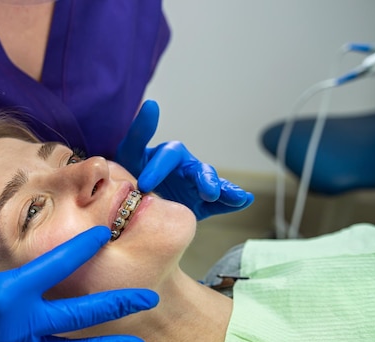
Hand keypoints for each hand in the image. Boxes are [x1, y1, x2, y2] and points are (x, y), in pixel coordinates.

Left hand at [116, 100, 253, 219]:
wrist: (135, 201)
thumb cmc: (132, 171)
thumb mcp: (129, 153)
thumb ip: (139, 132)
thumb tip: (151, 102)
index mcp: (170, 155)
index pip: (168, 157)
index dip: (157, 169)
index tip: (144, 184)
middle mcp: (188, 168)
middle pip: (200, 170)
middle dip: (206, 180)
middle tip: (208, 192)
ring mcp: (197, 187)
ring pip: (214, 185)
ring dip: (225, 189)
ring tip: (235, 196)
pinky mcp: (203, 206)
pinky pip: (220, 204)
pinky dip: (233, 202)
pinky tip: (245, 200)